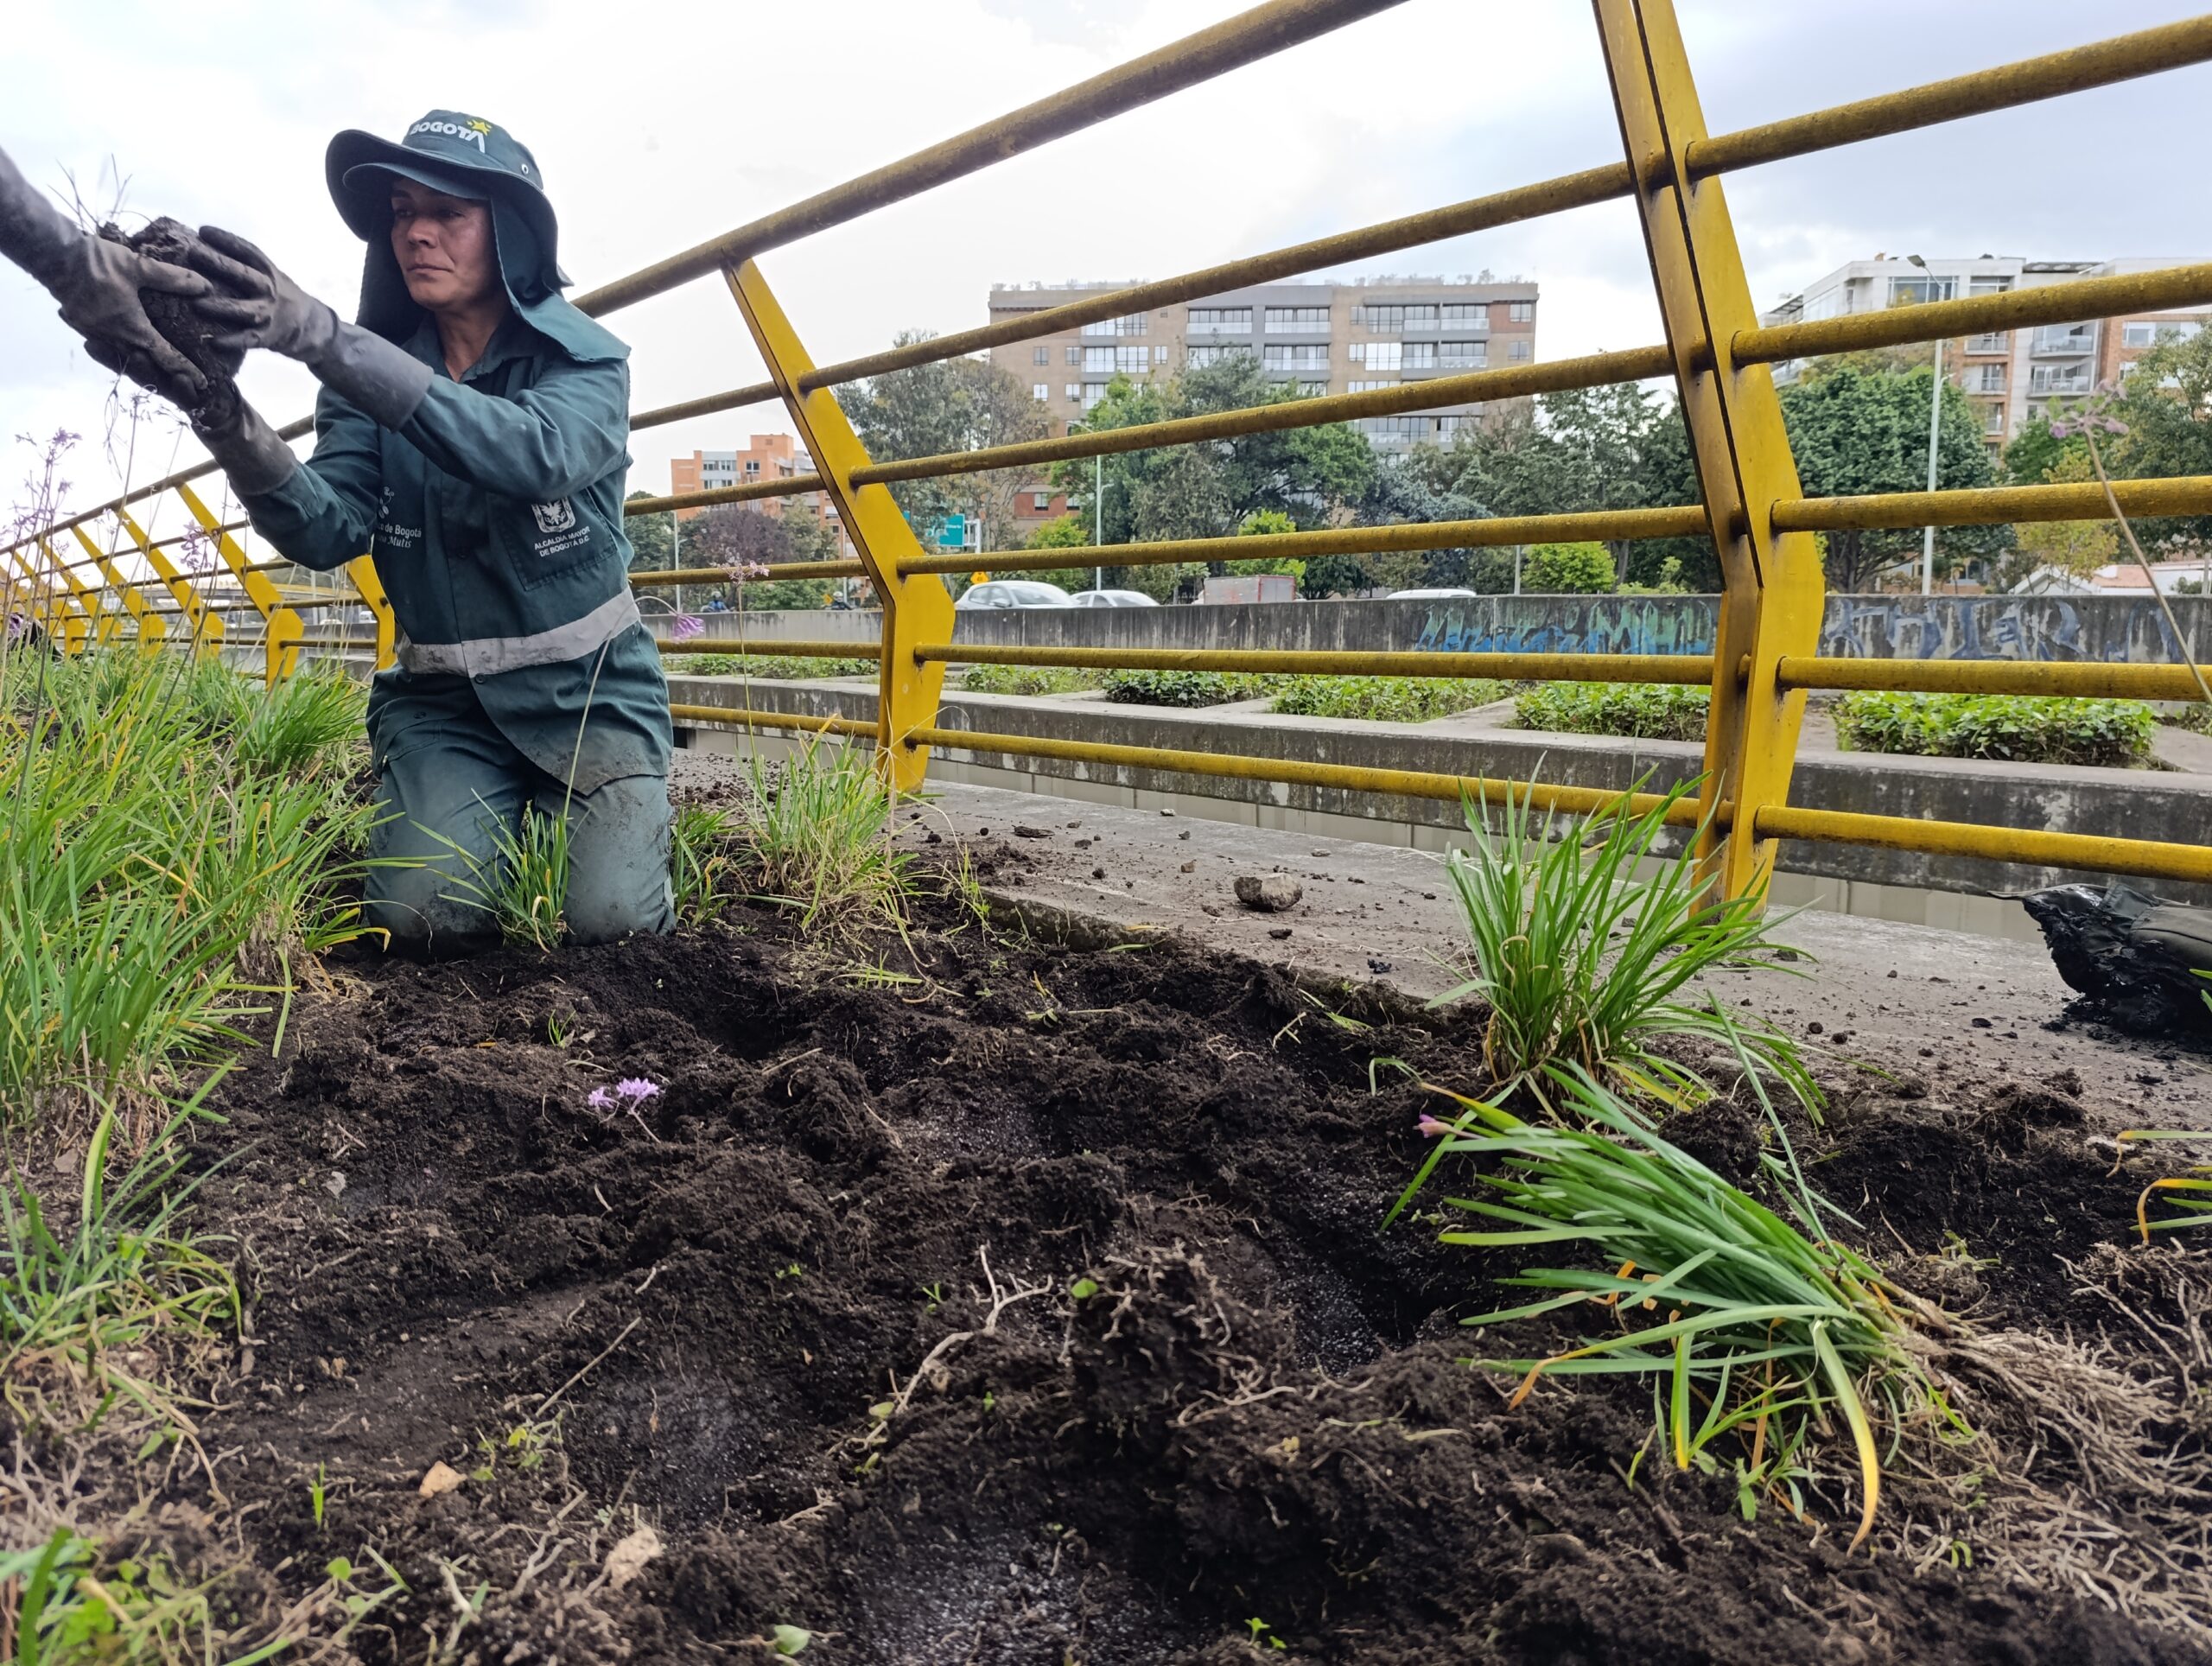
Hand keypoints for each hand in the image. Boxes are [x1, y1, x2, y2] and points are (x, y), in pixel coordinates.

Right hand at [48, 236, 211, 406]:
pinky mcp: (82, 325)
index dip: (187, 370)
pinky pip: (105, 345)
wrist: (53, 256)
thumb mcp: (139, 266)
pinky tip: (128, 345)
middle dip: (165, 373)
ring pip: (123, 357)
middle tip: (186, 380)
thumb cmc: (97, 262)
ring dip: (141, 363)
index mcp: (132, 329)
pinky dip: (119, 349)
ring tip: (158, 365)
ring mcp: (95, 334)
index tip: (203, 383)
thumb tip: (205, 286)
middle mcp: (113, 338)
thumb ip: (172, 278)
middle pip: (145, 365)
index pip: (166, 357)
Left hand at [182, 225, 338, 362]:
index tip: (203, 231)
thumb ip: (244, 265)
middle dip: (218, 263)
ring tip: (196, 303)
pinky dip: (230, 341)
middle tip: (193, 253)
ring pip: (241, 309)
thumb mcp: (269, 275)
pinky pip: (247, 339)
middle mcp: (269, 290)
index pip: (247, 251)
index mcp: (268, 271)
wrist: (309, 325)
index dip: (226, 240)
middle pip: (242, 274)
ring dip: (219, 306)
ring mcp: (268, 313)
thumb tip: (202, 248)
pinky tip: (211, 341)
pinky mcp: (266, 336)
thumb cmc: (279, 295)